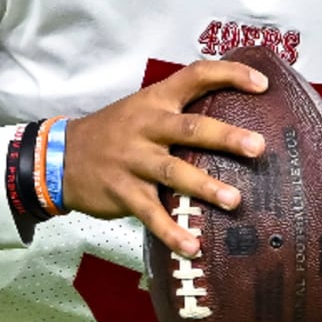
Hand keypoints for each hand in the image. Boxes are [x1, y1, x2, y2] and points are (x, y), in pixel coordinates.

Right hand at [62, 60, 267, 257]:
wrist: (59, 158)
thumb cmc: (115, 132)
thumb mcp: (143, 107)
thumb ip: (181, 110)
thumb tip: (234, 116)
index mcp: (156, 101)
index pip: (196, 76)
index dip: (229, 75)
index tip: (262, 84)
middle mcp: (147, 127)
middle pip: (191, 128)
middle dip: (226, 138)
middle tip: (258, 147)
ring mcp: (134, 161)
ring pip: (174, 172)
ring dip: (206, 187)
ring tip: (235, 201)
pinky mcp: (123, 193)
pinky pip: (151, 214)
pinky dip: (172, 232)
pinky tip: (193, 246)